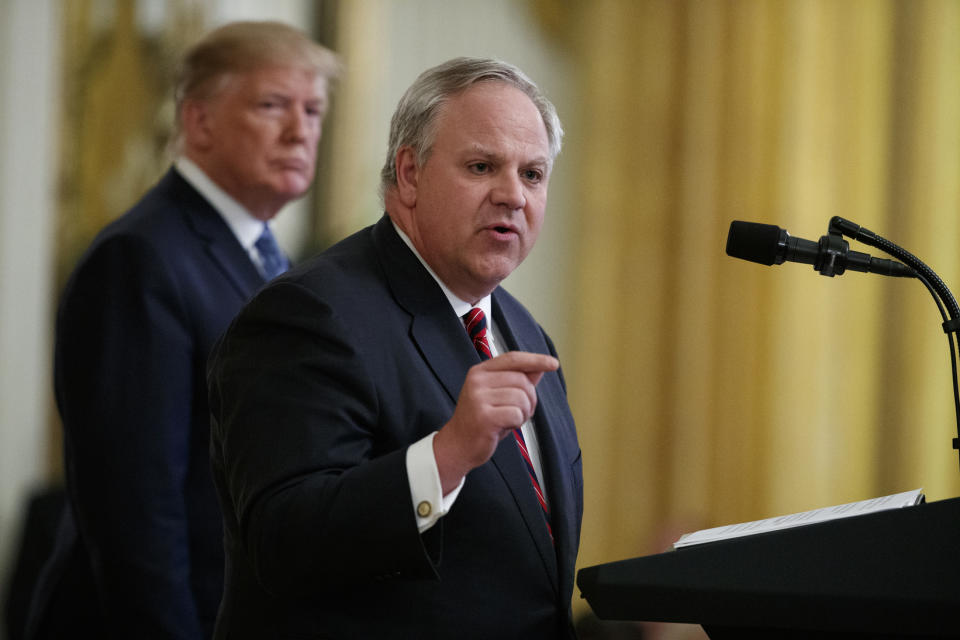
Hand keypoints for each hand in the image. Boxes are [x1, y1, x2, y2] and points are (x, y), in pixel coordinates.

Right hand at [433, 351, 558, 493]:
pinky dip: (517, 423)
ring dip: (524, 412)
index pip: (513, 359)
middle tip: (518, 412)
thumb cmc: (482, 420)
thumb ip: (518, 379)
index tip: (553, 363)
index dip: (535, 359)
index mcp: (480, 372)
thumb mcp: (499, 396)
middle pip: (522, 380)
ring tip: (510, 420)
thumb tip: (539, 367)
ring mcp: (478, 398)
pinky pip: (516, 414)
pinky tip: (505, 426)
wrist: (458, 446)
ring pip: (521, 397)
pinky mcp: (483, 416)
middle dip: (529, 399)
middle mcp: (477, 381)